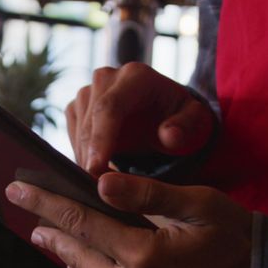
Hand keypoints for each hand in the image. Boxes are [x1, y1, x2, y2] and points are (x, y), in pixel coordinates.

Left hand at [5, 173, 251, 267]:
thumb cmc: (240, 240)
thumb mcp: (200, 205)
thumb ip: (146, 195)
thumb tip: (99, 182)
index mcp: (145, 259)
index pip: (81, 223)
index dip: (45, 204)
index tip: (17, 190)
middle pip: (77, 256)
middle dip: (50, 231)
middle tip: (26, 212)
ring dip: (76, 255)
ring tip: (54, 235)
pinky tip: (98, 262)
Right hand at [68, 62, 215, 176]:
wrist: (165, 116)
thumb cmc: (181, 121)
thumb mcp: (195, 125)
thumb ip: (186, 129)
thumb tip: (169, 136)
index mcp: (136, 76)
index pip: (110, 107)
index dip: (100, 140)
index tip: (95, 170)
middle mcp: (107, 77)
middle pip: (89, 121)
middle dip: (91, 157)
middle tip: (98, 190)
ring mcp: (89, 91)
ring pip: (77, 130)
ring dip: (86, 159)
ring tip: (102, 185)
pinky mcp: (78, 107)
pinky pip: (72, 135)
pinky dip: (81, 155)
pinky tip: (97, 172)